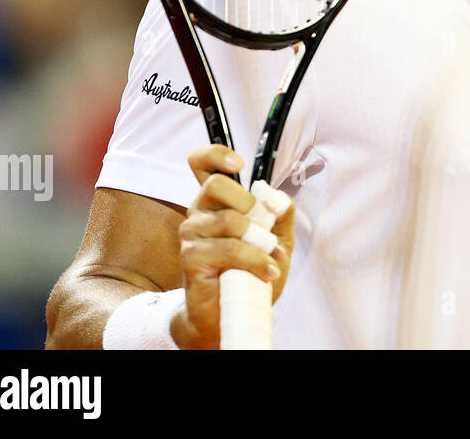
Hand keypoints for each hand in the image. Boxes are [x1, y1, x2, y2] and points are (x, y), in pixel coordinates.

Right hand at [170, 145, 294, 348]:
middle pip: (217, 185)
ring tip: (269, 258)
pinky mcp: (191, 259)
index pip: (202, 164)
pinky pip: (230, 249)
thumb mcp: (276, 238)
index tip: (239, 165)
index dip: (217, 155)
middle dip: (249, 205)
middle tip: (262, 230)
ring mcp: (190, 235)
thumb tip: (276, 196)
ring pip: (230, 220)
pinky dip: (255, 261)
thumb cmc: (250, 271)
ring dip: (260, 242)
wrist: (230, 314)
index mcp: (216, 201)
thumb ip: (279, 212)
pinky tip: (267, 272)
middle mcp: (198, 212)